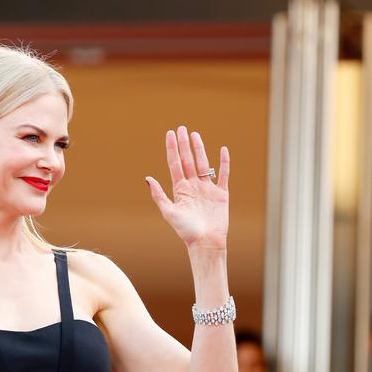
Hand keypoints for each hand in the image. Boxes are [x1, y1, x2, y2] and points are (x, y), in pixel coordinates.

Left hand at [145, 126, 228, 250]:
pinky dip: (224, 163)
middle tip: (182, 128)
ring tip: (195, 135)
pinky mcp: (221, 194)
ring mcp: (207, 189)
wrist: (206, 243)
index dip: (172, 148)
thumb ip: (159, 195)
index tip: (170, 133)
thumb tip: (147, 178)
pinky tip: (222, 149)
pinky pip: (223, 175)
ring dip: (200, 149)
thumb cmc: (186, 231)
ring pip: (203, 164)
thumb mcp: (169, 212)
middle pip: (188, 160)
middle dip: (184, 144)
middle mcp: (193, 186)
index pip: (175, 163)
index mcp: (180, 189)